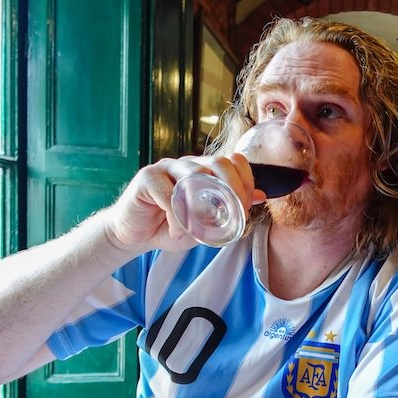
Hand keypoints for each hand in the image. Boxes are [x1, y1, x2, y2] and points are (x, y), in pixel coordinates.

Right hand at [104, 154, 263, 252]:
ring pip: (193, 175)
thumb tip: (260, 196)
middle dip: (233, 189)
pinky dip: (176, 216)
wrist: (136, 236)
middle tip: (235, 215)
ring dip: (201, 206)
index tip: (247, 205)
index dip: (245, 180)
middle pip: (217, 163)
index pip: (232, 161)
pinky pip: (167, 193)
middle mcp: (187, 164)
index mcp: (204, 170)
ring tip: (200, 228)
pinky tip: (176, 231)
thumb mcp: (206, 222)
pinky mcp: (146, 178)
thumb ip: (230, 208)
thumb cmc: (172, 227)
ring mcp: (166, 167)